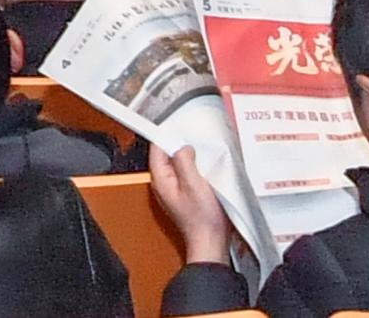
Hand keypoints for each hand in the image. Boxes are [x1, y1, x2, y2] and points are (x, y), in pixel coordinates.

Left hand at [149, 142, 238, 265]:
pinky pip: (187, 175)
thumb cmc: (202, 220)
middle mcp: (163, 184)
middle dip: (180, 145)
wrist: (211, 242)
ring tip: (202, 151)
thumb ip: (185, 163)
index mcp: (160, 180)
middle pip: (167, 156)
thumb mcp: (195, 185)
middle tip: (193, 137)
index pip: (157, 149)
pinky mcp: (185, 195)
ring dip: (189, 158)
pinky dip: (195, 169)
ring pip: (178, 165)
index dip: (167, 135)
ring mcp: (174, 190)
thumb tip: (182, 147)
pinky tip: (206, 168)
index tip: (179, 126)